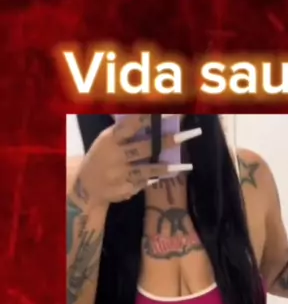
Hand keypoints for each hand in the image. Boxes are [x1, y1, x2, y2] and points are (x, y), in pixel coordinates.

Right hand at [70, 114, 199, 209]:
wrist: (87, 187)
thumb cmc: (102, 157)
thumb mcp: (107, 141)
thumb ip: (126, 133)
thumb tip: (153, 121)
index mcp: (110, 139)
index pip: (130, 126)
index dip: (148, 119)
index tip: (166, 112)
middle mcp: (115, 157)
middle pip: (143, 148)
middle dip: (164, 141)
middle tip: (183, 136)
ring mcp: (119, 176)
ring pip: (146, 170)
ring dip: (164, 167)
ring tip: (184, 165)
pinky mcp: (124, 191)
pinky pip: (142, 184)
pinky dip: (154, 179)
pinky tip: (170, 174)